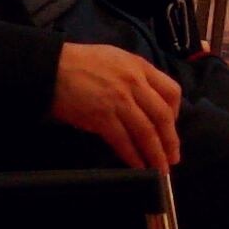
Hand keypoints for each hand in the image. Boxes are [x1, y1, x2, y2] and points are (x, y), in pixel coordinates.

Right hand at [50, 41, 184, 169]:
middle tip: (173, 158)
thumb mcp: (117, 59)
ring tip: (160, 169)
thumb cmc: (81, 63)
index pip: (172, 91)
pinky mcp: (102, 117)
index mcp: (140, 67)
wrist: (51, 68)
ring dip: (155, 154)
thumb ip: (135, 76)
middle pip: (163, 116)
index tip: (173, 126)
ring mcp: (119, 101)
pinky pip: (123, 141)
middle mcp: (134, 83)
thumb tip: (148, 100)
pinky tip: (138, 166)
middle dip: (171, 141)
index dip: (177, 113)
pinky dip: (133, 156)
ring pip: (146, 132)